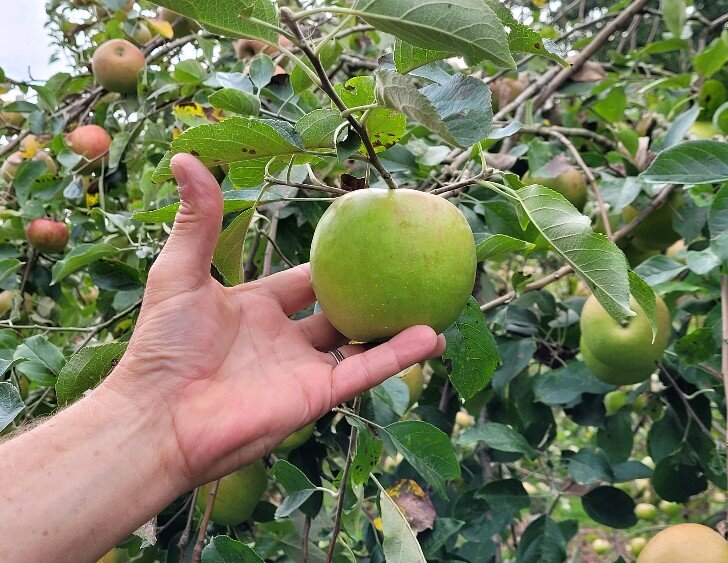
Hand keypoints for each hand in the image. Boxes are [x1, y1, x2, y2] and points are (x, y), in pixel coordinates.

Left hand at [104, 153, 444, 488]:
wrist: (160, 418)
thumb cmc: (163, 346)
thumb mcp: (180, 272)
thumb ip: (197, 220)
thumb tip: (184, 155)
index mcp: (257, 308)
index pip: (305, 281)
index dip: (332, 262)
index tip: (365, 239)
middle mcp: (285, 339)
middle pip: (340, 310)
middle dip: (371, 293)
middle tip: (407, 267)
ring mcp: (304, 368)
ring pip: (362, 343)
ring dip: (397, 326)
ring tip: (435, 301)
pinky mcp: (317, 396)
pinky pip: (365, 371)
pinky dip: (399, 356)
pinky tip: (431, 336)